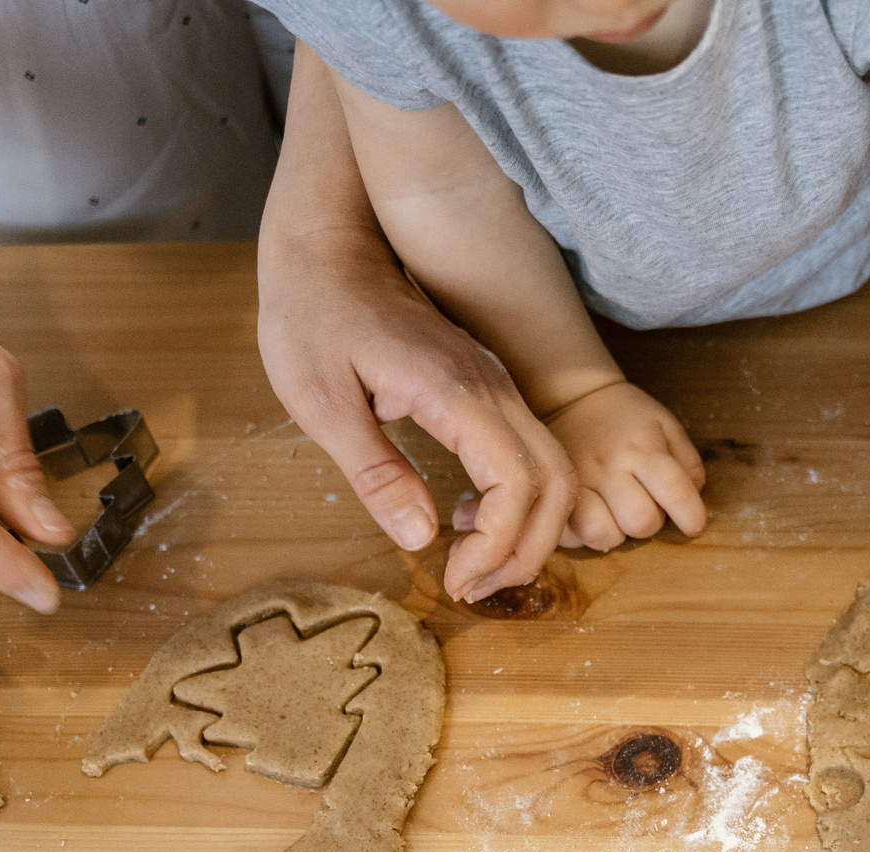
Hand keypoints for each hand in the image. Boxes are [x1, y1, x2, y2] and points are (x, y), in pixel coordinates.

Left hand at [257, 224, 575, 601]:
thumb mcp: (319, 401)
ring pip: (556, 469)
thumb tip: (422, 538)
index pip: (516, 483)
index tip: (452, 578)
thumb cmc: (312, 315)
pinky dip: (519, 503)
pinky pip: (533, 454)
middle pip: (557, 482)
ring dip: (528, 530)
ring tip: (474, 567)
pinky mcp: (488, 389)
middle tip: (470, 589)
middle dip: (526, 550)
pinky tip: (466, 521)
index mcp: (454, 392)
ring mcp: (497, 385)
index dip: (496, 545)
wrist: (327, 244)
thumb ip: (375, 472)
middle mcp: (492, 388)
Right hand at [527, 380, 707, 551]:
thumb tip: (693, 502)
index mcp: (642, 447)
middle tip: (644, 506)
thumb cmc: (626, 419)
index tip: (692, 524)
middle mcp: (608, 466)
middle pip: (641, 521)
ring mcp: (576, 482)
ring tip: (616, 515)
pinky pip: (570, 534)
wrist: (571, 399)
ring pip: (602, 534)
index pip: (675, 490)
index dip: (691, 517)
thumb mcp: (665, 426)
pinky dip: (584, 535)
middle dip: (650, 523)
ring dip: (616, 533)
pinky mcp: (552, 496)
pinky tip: (592, 516)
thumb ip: (688, 463)